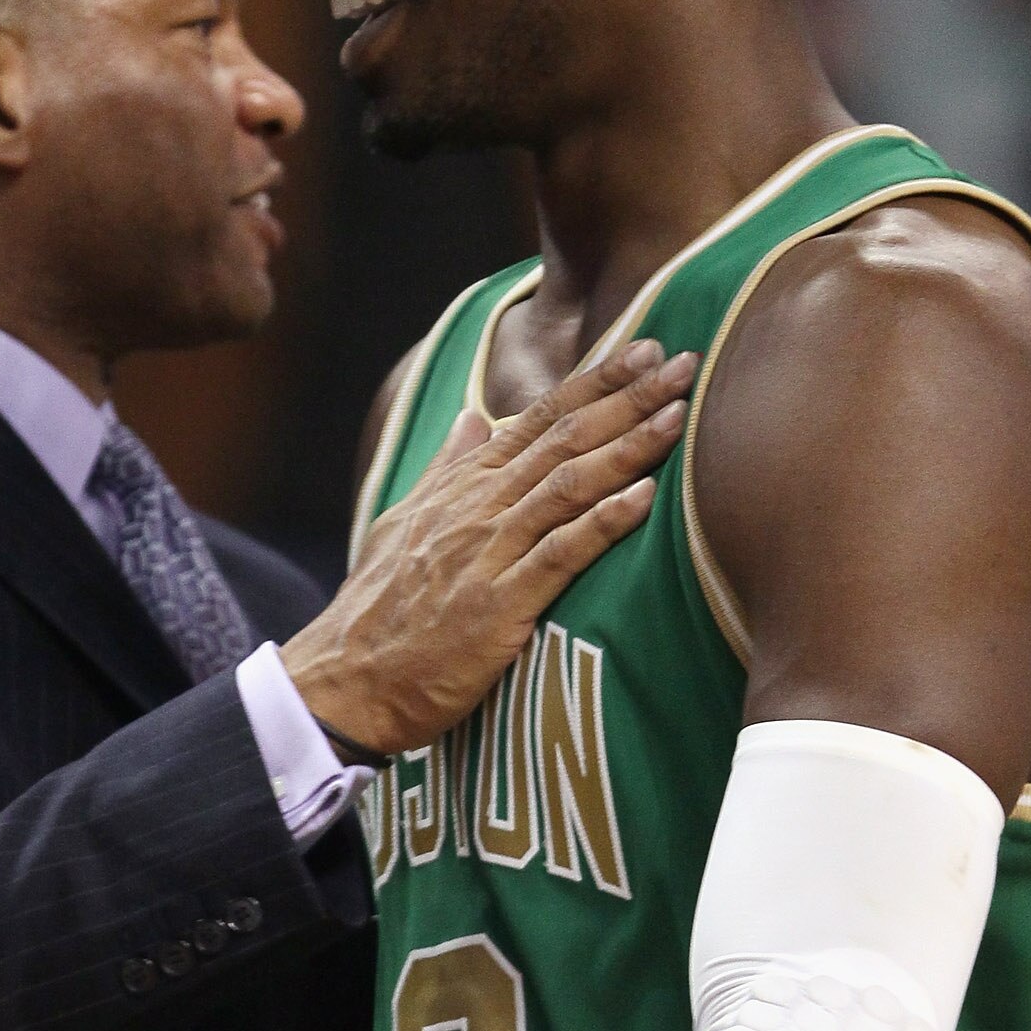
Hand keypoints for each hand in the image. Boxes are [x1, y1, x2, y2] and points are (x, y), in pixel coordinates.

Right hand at [282, 338, 695, 758]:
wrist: (346, 679)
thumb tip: (473, 419)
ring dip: (628, 448)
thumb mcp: (404, 522)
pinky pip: (560, 553)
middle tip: (684, 365)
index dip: (596, 382)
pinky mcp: (498, 606)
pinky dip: (604, 523)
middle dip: (628, 399)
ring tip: (678, 417)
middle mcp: (477, 507)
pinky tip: (645, 499)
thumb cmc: (380, 610)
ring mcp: (488, 554)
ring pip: (568, 486)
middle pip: (563, 439)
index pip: (538, 417)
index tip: (646, 351)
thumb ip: (445, 469)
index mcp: (462, 485)